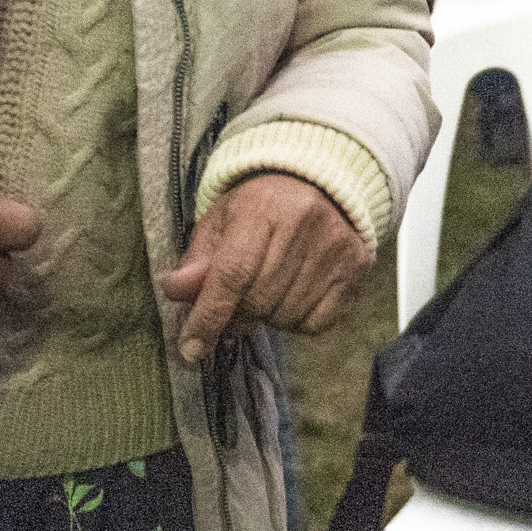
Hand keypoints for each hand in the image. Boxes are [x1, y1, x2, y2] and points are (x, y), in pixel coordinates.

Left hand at [158, 173, 371, 360]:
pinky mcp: (356, 268)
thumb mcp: (220, 222)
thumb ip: (197, 259)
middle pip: (258, 301)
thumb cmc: (261, 207)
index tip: (191, 347)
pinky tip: (294, 293)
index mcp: (264, 207)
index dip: (209, 315)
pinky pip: (316, 323)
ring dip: (268, 316)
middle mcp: (306, 224)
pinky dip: (298, 320)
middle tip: (235, 300)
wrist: (319, 183)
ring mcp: (336, 248)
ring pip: (286, 317)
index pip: (232, 273)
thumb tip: (175, 290)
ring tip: (269, 288)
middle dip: (238, 312)